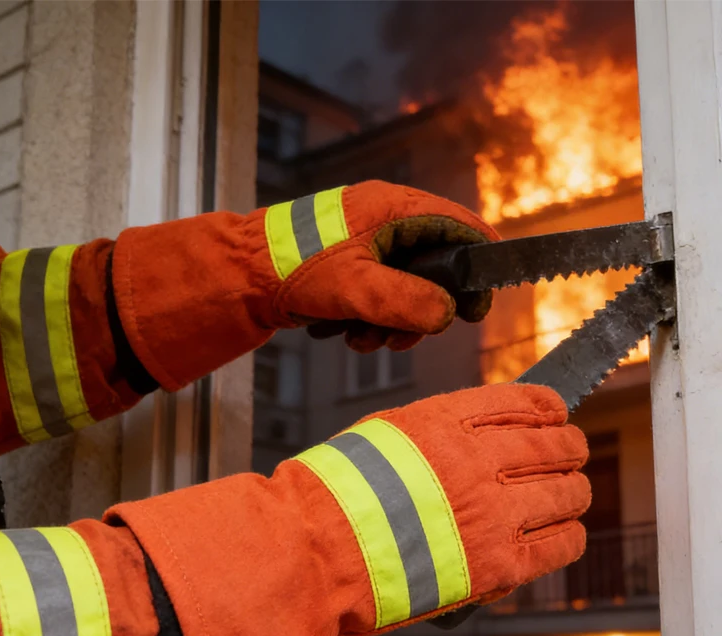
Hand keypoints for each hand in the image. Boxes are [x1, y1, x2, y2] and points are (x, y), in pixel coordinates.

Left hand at [262, 181, 498, 351]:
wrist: (242, 274)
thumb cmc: (293, 266)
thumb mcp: (356, 287)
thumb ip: (407, 301)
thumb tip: (447, 313)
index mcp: (394, 208)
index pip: (459, 226)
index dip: (479, 264)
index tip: (481, 304)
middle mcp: (385, 221)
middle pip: (435, 267)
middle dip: (421, 310)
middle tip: (403, 337)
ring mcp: (367, 244)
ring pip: (406, 288)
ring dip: (391, 322)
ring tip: (363, 338)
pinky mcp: (350, 265)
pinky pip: (378, 295)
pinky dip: (369, 319)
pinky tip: (345, 332)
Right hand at [292, 382, 589, 626]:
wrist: (319, 551)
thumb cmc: (337, 493)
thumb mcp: (383, 433)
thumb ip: (437, 429)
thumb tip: (478, 433)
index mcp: (448, 421)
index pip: (526, 402)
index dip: (551, 408)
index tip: (558, 414)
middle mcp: (479, 460)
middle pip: (557, 446)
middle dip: (571, 447)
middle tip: (573, 452)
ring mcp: (494, 513)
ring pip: (569, 493)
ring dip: (575, 491)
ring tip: (573, 493)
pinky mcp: (499, 565)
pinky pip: (562, 544)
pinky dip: (571, 536)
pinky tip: (566, 532)